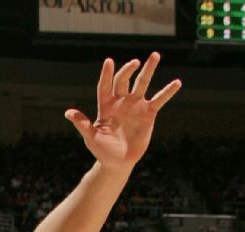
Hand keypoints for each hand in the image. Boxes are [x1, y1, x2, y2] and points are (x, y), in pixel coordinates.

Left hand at [65, 53, 180, 170]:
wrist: (118, 162)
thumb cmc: (102, 150)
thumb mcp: (91, 137)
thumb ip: (82, 124)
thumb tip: (68, 112)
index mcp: (106, 105)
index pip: (105, 86)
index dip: (106, 74)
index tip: (108, 61)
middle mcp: (121, 101)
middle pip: (124, 80)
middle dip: (128, 70)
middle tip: (135, 63)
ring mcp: (135, 106)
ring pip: (142, 83)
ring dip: (149, 69)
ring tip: (155, 55)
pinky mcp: (148, 114)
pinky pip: (159, 100)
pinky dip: (167, 92)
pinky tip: (177, 83)